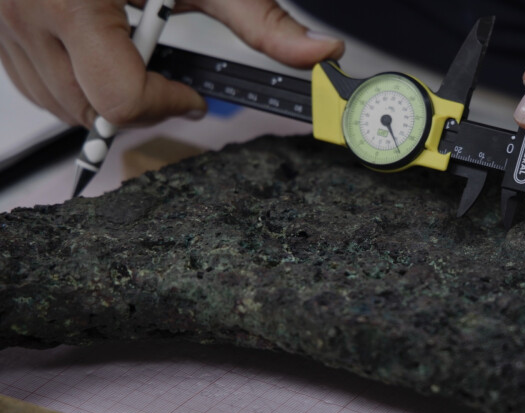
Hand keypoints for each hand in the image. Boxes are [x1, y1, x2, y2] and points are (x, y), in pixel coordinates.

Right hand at [0, 0, 343, 127]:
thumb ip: (260, 19)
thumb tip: (317, 53)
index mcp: (74, 3)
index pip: (121, 100)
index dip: (166, 104)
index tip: (189, 94)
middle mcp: (28, 15)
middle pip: (88, 113)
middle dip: (139, 108)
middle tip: (167, 81)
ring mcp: (5, 23)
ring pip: (57, 104)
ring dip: (103, 100)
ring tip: (131, 58)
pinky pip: (32, 80)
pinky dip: (69, 81)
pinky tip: (97, 51)